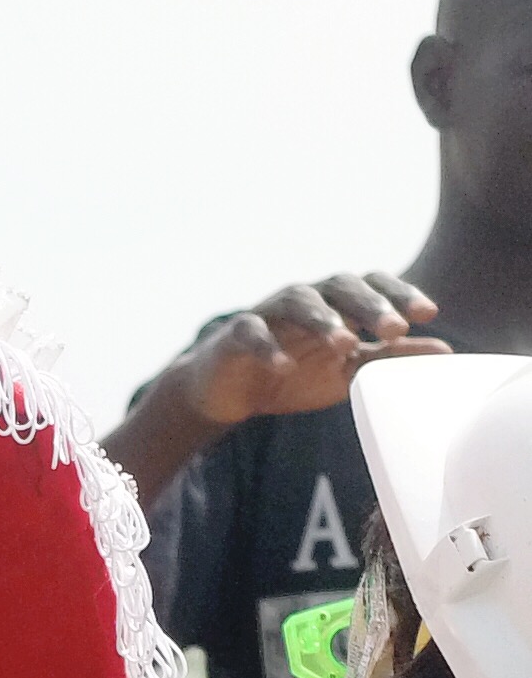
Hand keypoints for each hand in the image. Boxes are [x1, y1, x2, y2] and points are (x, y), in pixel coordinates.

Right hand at [183, 274, 441, 428]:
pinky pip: (251, 332)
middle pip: (341, 286)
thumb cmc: (294, 374)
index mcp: (336, 302)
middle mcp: (306, 298)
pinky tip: (282, 366)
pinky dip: (267, 347)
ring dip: (322, 319)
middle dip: (369, 305)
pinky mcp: (234, 335)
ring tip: (343, 343)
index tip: (426, 314)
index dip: (400, 294)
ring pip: (298, 302)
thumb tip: (445, 349)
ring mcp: (269, 313)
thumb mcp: (348, 370)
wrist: (231, 392)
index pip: (374, 284)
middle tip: (392, 329)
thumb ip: (390, 356)